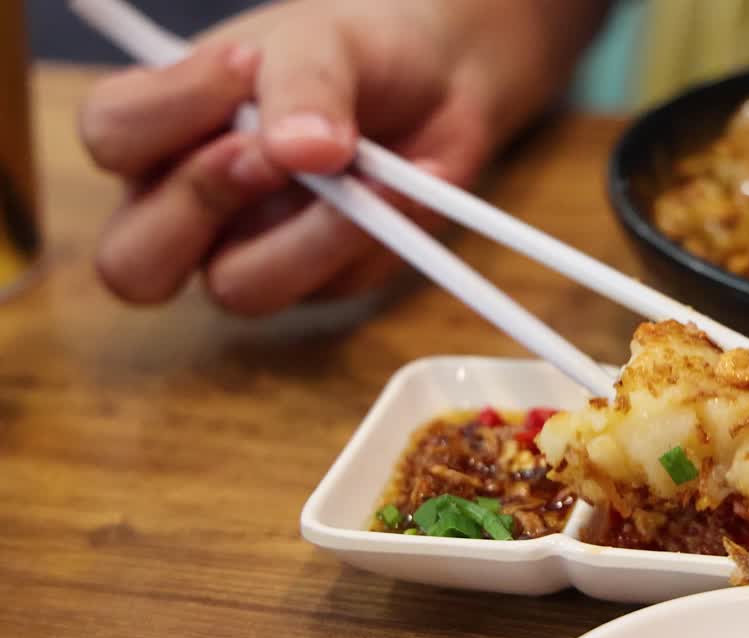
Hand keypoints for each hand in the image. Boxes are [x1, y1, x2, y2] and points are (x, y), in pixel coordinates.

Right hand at [79, 0, 607, 315]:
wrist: (440, 75)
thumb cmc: (353, 50)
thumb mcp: (324, 41)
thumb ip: (303, 83)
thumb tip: (304, 150)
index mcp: (160, 129)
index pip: (111, 135)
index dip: (166, 112)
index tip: (244, 67)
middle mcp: (190, 205)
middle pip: (135, 262)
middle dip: (203, 204)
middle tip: (271, 154)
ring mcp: (254, 251)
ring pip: (240, 288)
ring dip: (306, 235)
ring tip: (367, 174)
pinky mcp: (323, 279)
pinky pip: (332, 285)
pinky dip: (373, 237)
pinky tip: (404, 188)